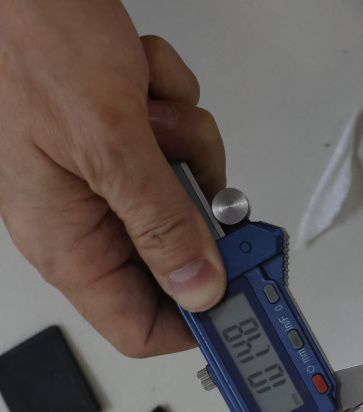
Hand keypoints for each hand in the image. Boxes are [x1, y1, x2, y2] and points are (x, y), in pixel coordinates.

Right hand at [0, 0, 225, 355]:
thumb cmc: (27, 40)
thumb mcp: (109, 143)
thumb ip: (162, 223)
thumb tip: (201, 289)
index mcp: (67, 244)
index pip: (138, 328)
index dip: (195, 324)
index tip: (242, 303)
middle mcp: (83, 221)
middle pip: (174, 257)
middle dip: (196, 210)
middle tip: (195, 178)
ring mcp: (103, 178)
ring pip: (184, 194)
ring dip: (186, 146)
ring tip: (150, 111)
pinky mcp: (120, 140)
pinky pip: (176, 145)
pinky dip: (172, 107)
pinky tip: (139, 82)